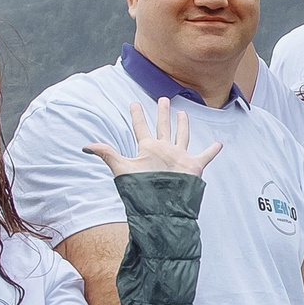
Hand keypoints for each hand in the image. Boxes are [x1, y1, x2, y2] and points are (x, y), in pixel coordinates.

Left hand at [84, 98, 223, 177]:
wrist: (161, 206)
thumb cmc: (141, 189)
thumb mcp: (122, 168)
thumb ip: (107, 154)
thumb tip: (85, 146)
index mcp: (147, 149)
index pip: (141, 127)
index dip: (137, 115)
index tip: (133, 104)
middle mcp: (162, 150)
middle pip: (162, 127)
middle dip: (162, 113)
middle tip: (163, 99)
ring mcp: (178, 157)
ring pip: (182, 136)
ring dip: (182, 125)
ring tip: (182, 113)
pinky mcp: (192, 166)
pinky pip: (205, 156)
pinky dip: (212, 150)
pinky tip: (218, 144)